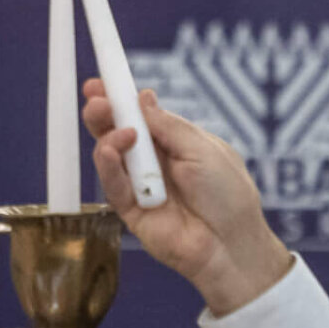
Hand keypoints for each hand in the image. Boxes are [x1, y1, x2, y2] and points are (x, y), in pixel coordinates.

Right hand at [82, 79, 291, 315]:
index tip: (101, 83)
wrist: (233, 244)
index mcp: (175, 143)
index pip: (141, 116)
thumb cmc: (229, 196)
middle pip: (119, 133)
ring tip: (120, 133)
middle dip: (105, 115)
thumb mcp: (203, 149)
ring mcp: (142, 186)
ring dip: (109, 139)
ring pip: (112, 158)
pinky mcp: (132, 212)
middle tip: (95, 101)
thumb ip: (169, 126)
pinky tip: (108, 151)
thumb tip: (142, 98)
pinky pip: (113, 187)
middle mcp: (156, 162)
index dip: (121, 99)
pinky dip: (108, 168)